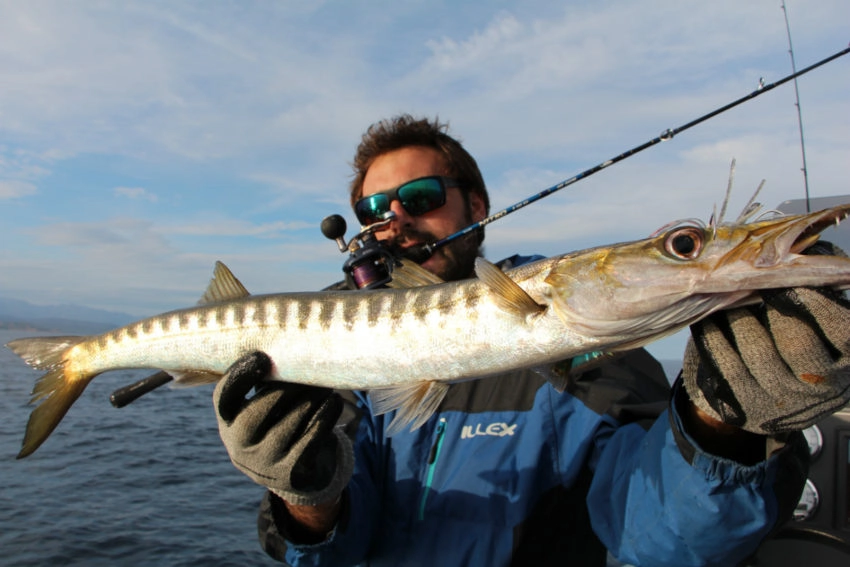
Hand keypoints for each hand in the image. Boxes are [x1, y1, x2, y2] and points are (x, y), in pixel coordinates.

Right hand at [213, 352, 353, 505]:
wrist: (296, 472)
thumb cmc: (280, 421)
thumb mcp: (265, 404)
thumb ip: (268, 379)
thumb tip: (290, 344)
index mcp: (228, 421)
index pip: (224, 397)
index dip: (240, 376)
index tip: (262, 357)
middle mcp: (240, 445)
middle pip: (261, 409)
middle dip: (288, 386)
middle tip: (311, 367)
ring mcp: (265, 463)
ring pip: (291, 422)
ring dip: (312, 398)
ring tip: (326, 384)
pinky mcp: (291, 473)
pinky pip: (311, 439)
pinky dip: (325, 416)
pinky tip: (333, 402)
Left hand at [683, 243, 849, 434]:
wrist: (768, 400)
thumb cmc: (796, 343)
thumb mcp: (819, 324)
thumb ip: (819, 291)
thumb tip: (807, 245)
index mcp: (847, 360)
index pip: (842, 329)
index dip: (818, 302)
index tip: (795, 279)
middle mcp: (820, 388)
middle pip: (796, 342)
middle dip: (772, 307)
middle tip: (758, 284)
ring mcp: (781, 401)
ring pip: (756, 350)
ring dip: (740, 316)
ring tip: (733, 298)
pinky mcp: (745, 406)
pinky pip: (724, 363)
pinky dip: (713, 333)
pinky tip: (710, 317)